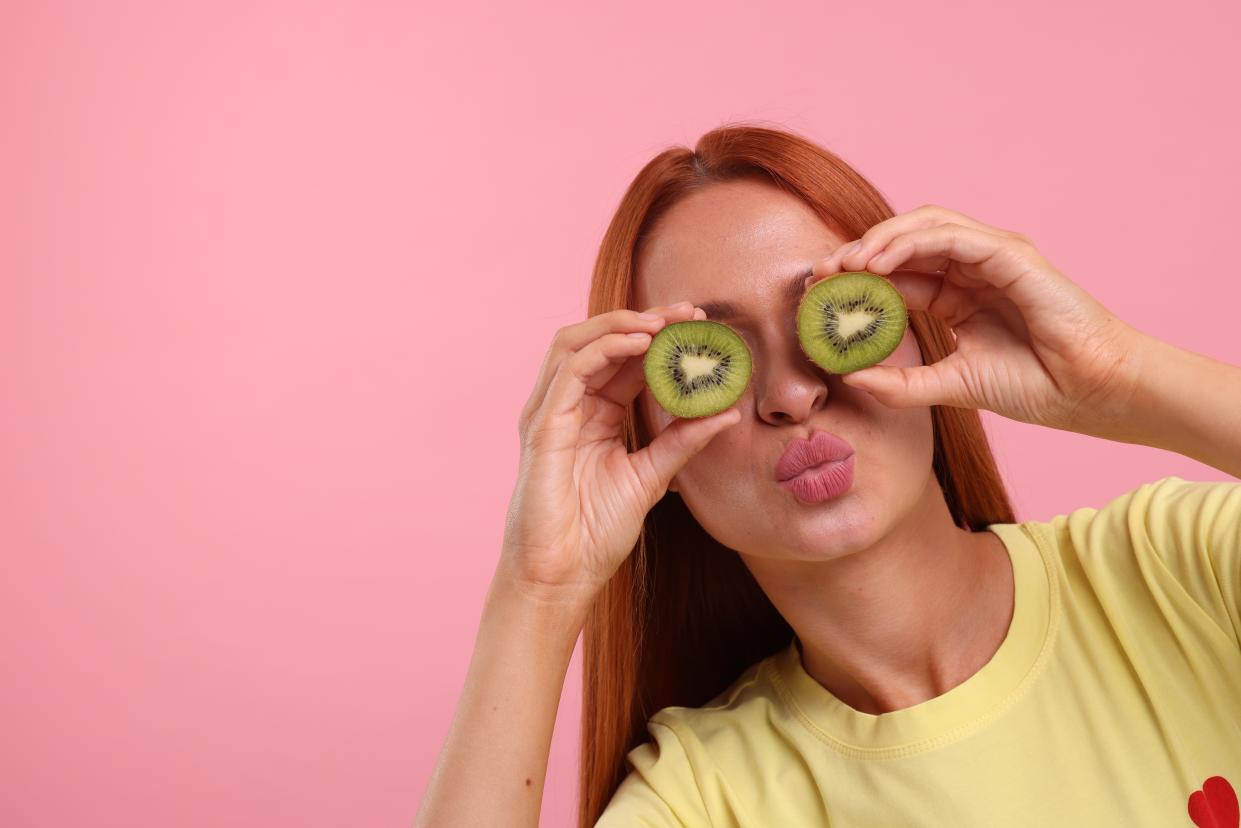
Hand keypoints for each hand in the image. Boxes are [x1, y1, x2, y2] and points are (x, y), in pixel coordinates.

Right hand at [501, 301, 740, 604]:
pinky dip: (604, 348)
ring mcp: (549, 412)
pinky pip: (570, 370)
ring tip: (662, 323)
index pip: (624, 359)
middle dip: (643, 319)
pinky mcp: (542, 426)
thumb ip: (684, 441)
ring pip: (575, 343)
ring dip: (619, 324)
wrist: (564, 574)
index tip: (699, 325)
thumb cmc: (596, 532)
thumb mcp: (652, 476)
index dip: (659, 336)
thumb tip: (728, 413)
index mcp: (592, 414)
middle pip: (599, 341)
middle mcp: (567, 406)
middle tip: (688, 314)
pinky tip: (639, 344)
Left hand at [810, 204, 1144, 436]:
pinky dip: (909, 242)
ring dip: (877, 241)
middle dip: (857, 254)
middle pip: (903, 244)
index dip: (855, 280)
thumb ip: (902, 384)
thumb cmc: (1036, 387)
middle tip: (819, 274)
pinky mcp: (1010, 253)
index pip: (896, 275)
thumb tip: (850, 379)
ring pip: (923, 228)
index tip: (817, 294)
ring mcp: (992, 256)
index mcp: (957, 296)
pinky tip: (877, 263)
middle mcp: (971, 269)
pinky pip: (950, 235)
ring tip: (843, 265)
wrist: (1091, 393)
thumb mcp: (952, 385)